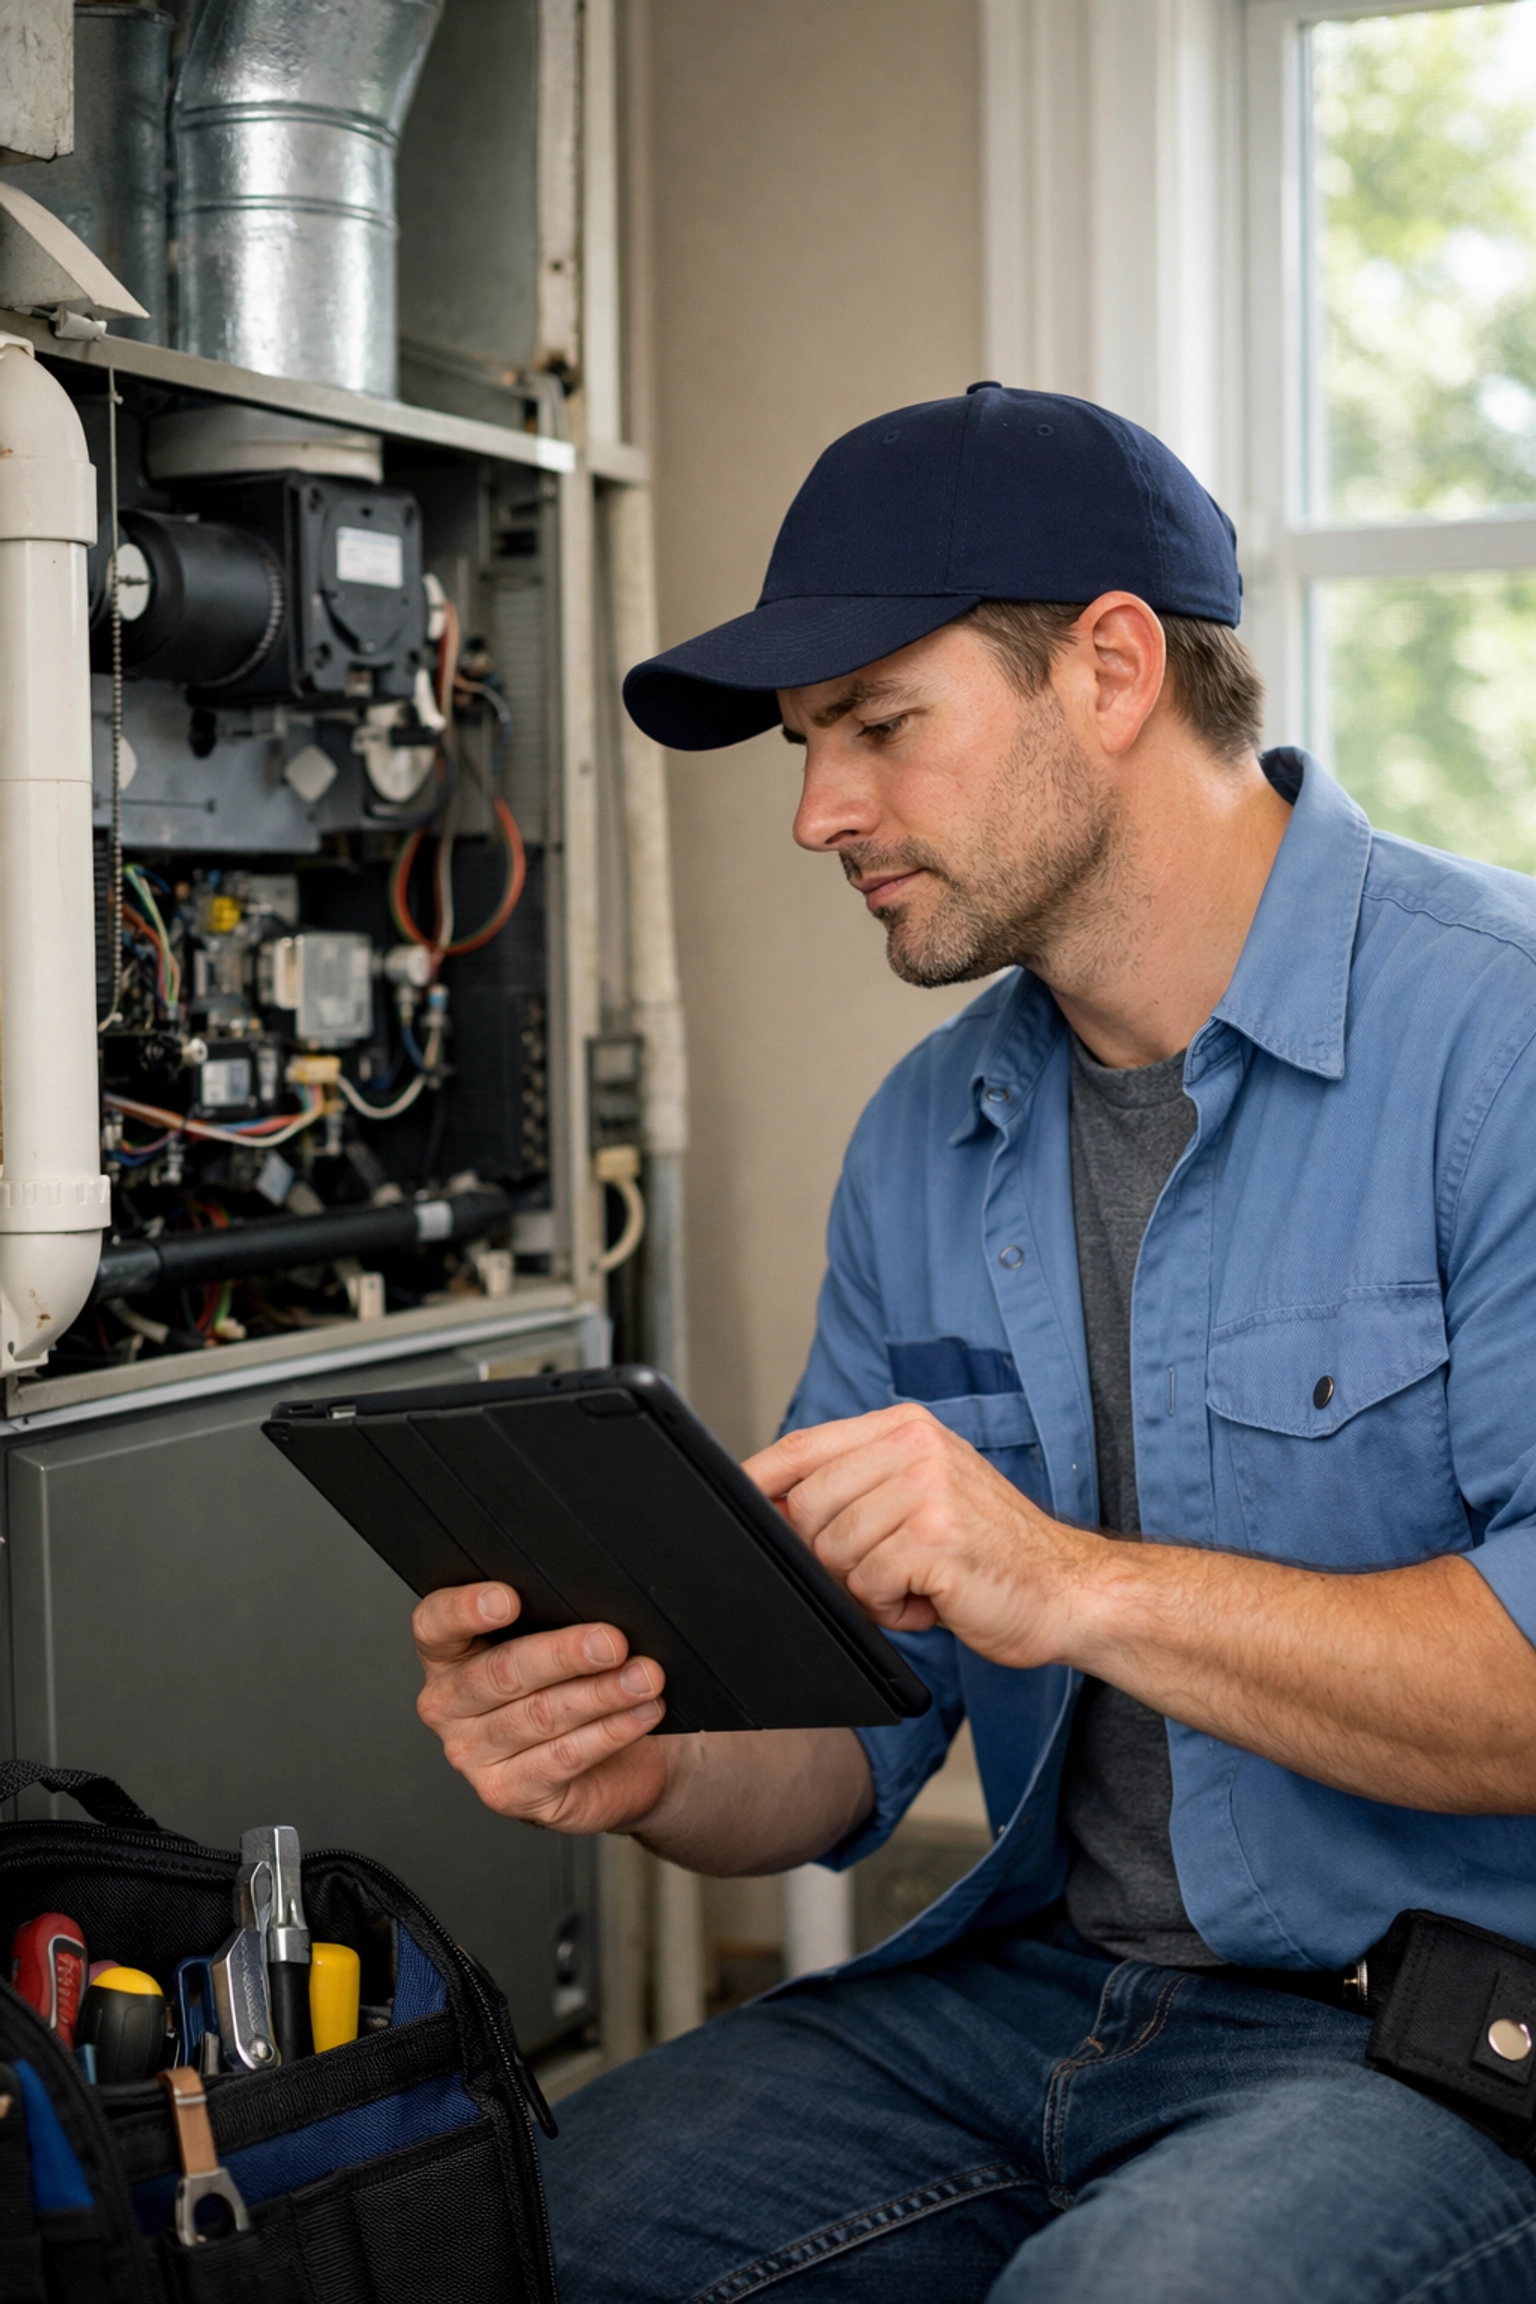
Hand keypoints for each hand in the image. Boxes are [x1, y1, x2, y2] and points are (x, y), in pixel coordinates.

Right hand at [413, 1583, 670, 1833]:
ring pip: (540, 1715)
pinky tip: (641, 1712)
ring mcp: (473, 1754)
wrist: (612, 1758)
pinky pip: (564, 1757)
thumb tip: (596, 1603)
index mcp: (448, 1654)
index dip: (466, 1609)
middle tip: (612, 1642)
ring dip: (601, 1694)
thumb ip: (556, 1618)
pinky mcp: (508, 1792)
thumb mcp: (557, 1641)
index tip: (509, 1598)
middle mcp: (449, 1704)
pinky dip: (610, 1731)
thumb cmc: (575, 1684)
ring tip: (645, 1677)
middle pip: (500, 1672)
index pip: (436, 1624)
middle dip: (563, 1654)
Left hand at [745, 1404, 1101, 1670]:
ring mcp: (926, 1488)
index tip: (734, 1500)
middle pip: (807, 1505)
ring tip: (919, 1580)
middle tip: (886, 1569)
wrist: (1070, 1591)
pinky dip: (893, 1608)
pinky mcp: (935, 1538)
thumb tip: (774, 1506)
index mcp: (905, 1427)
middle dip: (830, 1555)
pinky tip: (935, 1598)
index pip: (804, 1445)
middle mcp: (914, 1446)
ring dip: (868, 1585)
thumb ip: (856, 1488)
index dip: (759, 1477)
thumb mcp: (922, 1496)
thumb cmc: (989, 1552)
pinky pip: (868, 1584)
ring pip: (833, 1550)